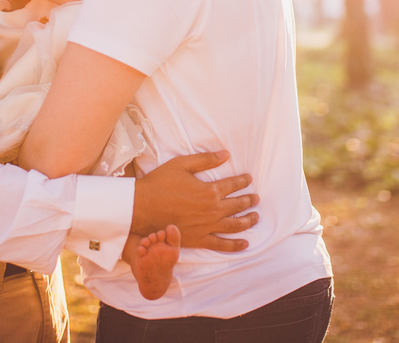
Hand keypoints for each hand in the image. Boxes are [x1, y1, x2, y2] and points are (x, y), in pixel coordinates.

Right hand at [132, 151, 258, 251]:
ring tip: (256, 217)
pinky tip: (245, 244)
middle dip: (249, 201)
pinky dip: (235, 245)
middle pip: (237, 205)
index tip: (249, 179)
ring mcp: (206, 227)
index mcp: (209, 191)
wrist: (142, 207)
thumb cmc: (160, 183)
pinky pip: (221, 245)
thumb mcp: (182, 164)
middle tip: (256, 198)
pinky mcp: (198, 240)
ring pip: (234, 225)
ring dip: (248, 221)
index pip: (232, 185)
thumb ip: (206, 159)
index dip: (243, 181)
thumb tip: (226, 154)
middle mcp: (212, 210)